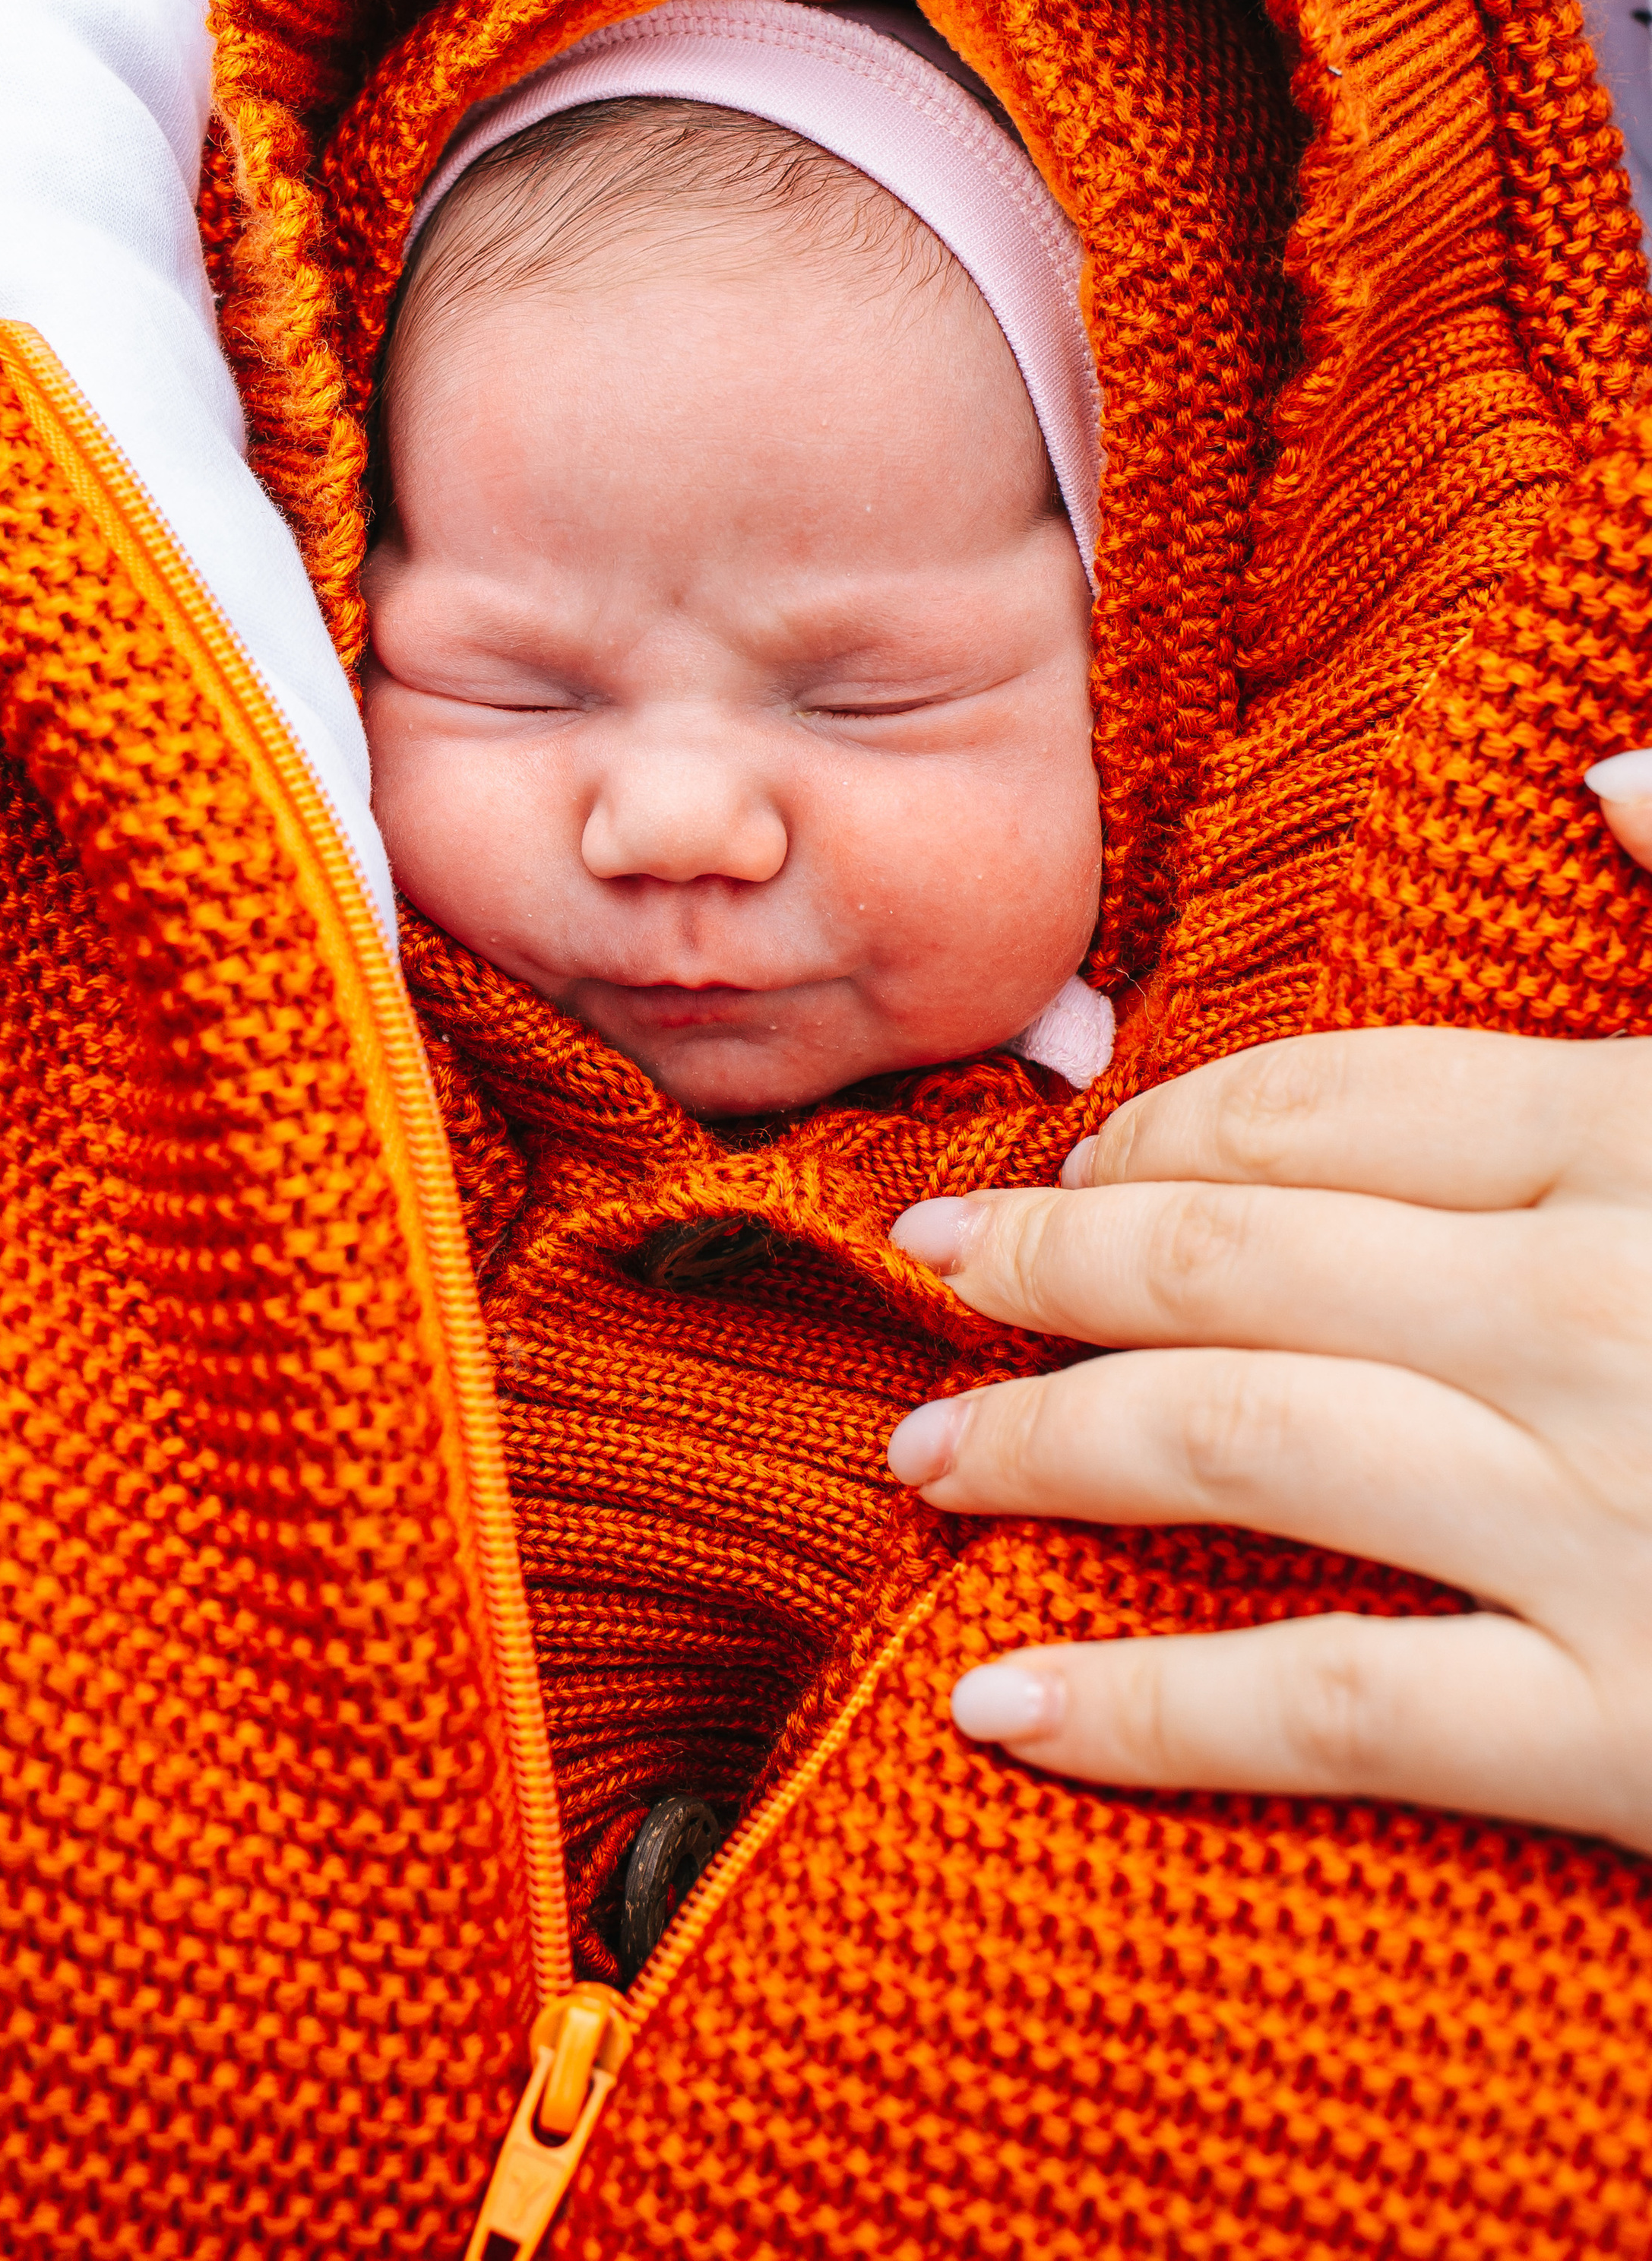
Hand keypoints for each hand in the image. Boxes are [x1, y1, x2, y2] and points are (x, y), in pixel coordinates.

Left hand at [886, 756, 1651, 1854]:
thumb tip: (1623, 770)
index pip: (1337, 1101)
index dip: (1173, 1124)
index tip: (1076, 1158)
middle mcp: (1591, 1306)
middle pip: (1234, 1253)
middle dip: (1050, 1257)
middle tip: (919, 1266)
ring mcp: (1594, 1514)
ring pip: (1232, 1443)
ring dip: (1042, 1438)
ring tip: (918, 1448)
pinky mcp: (1629, 1730)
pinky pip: (1328, 1708)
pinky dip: (1145, 1709)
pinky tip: (997, 1701)